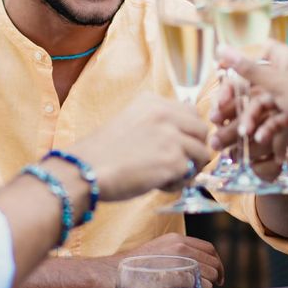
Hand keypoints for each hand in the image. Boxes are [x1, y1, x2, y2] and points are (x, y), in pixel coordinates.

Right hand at [72, 93, 210, 200]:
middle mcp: (165, 114)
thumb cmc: (103, 153)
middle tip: (181, 165)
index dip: (189, 132)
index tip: (179, 146)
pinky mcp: (173, 160)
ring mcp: (171, 136)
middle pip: (202, 130)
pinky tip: (160, 185)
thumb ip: (157, 124)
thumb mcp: (131, 122)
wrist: (85, 169)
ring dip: (189, 168)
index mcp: (153, 102)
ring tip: (167, 177)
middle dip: (196, 149)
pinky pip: (190, 174)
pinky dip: (178, 183)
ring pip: (202, 153)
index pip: (191, 112)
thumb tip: (183, 139)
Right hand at [104, 233, 224, 287]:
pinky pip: (201, 284)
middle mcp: (180, 246)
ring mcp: (178, 261)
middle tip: (215, 286)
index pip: (209, 248)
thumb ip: (175, 255)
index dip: (217, 261)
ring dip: (209, 284)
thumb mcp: (157, 251)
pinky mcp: (176, 275)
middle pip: (213, 261)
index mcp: (176, 239)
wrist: (113, 273)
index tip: (217, 273)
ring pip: (210, 273)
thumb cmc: (133, 268)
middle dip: (216, 275)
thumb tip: (194, 267)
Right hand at [213, 44, 287, 172]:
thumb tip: (221, 48)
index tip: (218, 71)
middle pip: (252, 81)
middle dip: (235, 99)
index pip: (255, 49)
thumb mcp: (278, 84)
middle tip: (217, 113)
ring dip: (249, 119)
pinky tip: (259, 139)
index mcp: (286, 57)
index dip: (236, 59)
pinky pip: (272, 118)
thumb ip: (248, 68)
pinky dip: (265, 128)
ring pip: (260, 103)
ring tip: (242, 133)